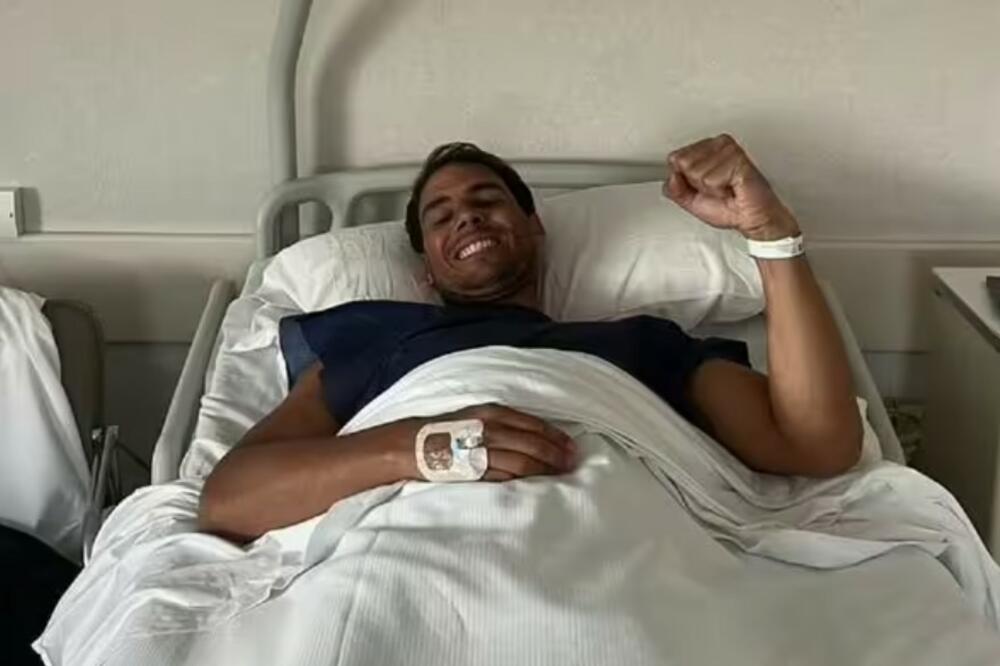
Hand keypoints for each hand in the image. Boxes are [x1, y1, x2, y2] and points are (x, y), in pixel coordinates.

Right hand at [394, 403, 576, 480]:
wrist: (413, 444)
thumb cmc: (447, 430)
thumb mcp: (476, 417)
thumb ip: (503, 424)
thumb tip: (536, 437)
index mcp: (493, 413)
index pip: (534, 424)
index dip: (556, 437)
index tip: (572, 447)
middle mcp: (491, 429)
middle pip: (533, 443)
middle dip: (556, 455)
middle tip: (572, 465)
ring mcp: (483, 450)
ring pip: (523, 461)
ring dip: (545, 470)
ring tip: (560, 477)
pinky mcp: (474, 470)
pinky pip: (505, 476)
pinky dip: (523, 481)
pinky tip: (535, 486)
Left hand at [663, 134, 800, 240]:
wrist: (752, 218)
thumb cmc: (728, 207)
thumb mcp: (691, 201)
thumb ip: (674, 189)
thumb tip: (671, 175)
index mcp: (705, 149)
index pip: (674, 158)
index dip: (686, 180)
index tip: (703, 187)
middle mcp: (717, 144)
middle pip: (683, 163)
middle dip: (697, 184)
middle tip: (716, 188)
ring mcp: (727, 150)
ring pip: (696, 171)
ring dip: (710, 189)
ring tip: (726, 188)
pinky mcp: (737, 158)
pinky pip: (710, 179)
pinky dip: (720, 190)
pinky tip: (733, 187)